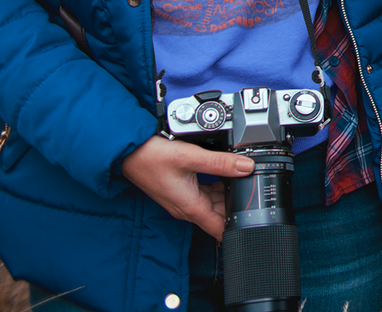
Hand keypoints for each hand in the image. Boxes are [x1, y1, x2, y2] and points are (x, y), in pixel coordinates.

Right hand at [121, 135, 253, 239]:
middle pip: (218, 215)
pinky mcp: (180, 191)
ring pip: (211, 204)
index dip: (236, 227)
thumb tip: (246, 166)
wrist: (130, 153)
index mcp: (191, 207)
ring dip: (225, 194)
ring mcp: (182, 200)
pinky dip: (214, 187)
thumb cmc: (152, 158)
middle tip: (249, 188)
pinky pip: (203, 195)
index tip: (251, 219)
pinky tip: (221, 174)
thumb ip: (221, 163)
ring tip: (238, 178)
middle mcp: (186, 208)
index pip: (218, 229)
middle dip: (234, 205)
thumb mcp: (191, 157)